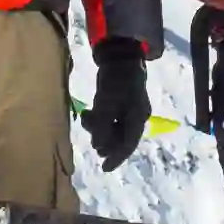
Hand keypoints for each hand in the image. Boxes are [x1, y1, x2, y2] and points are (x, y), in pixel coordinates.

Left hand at [83, 42, 149, 168]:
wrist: (119, 55)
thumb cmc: (115, 79)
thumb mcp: (106, 103)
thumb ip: (102, 125)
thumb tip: (98, 146)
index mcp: (138, 118)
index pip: (128, 144)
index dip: (116, 158)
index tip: (104, 168)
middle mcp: (136, 116)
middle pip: (120, 138)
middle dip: (104, 141)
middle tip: (92, 143)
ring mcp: (129, 109)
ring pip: (113, 128)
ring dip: (98, 128)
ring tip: (86, 118)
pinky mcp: (120, 102)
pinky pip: (110, 117)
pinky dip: (99, 119)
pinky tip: (88, 113)